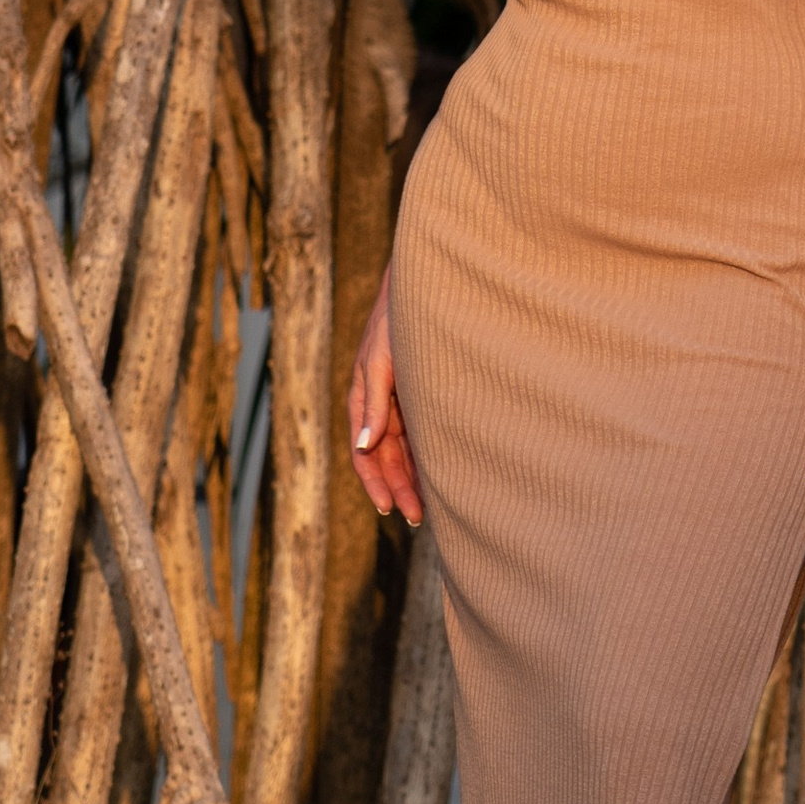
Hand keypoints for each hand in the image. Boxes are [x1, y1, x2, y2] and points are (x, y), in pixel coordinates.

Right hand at [348, 279, 425, 523]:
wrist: (424, 285)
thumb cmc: (398, 318)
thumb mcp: (382, 360)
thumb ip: (375, 402)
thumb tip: (365, 447)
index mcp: (363, 395)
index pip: (364, 451)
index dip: (374, 481)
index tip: (389, 507)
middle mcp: (380, 402)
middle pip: (385, 456)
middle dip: (398, 487)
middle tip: (416, 518)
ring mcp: (401, 398)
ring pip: (404, 448)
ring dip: (413, 476)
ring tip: (429, 507)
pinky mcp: (421, 392)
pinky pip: (420, 431)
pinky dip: (426, 454)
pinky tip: (441, 473)